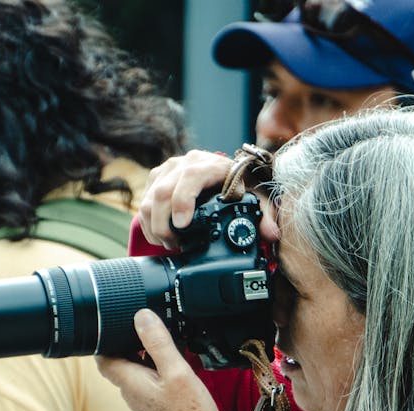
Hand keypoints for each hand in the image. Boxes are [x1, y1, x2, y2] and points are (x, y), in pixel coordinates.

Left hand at [96, 310, 231, 410]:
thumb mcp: (177, 372)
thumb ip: (158, 343)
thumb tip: (141, 316)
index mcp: (130, 382)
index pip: (102, 357)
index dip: (104, 337)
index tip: (114, 319)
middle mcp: (132, 392)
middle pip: (119, 360)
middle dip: (126, 340)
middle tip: (143, 322)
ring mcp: (144, 400)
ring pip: (135, 368)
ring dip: (144, 351)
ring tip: (162, 335)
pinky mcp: (157, 405)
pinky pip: (150, 378)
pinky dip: (156, 364)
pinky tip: (174, 357)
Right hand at [139, 150, 280, 249]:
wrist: (225, 171)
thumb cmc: (240, 185)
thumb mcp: (255, 198)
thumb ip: (264, 214)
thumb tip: (271, 233)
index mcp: (210, 164)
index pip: (190, 177)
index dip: (182, 202)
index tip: (182, 226)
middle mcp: (185, 162)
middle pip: (162, 192)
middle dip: (164, 225)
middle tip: (174, 245)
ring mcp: (168, 170)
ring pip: (147, 200)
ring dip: (154, 227)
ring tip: (168, 243)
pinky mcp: (156, 178)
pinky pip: (142, 201)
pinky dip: (148, 223)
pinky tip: (160, 235)